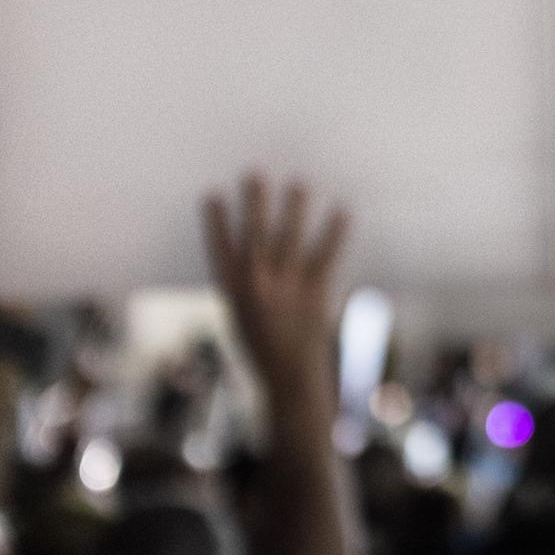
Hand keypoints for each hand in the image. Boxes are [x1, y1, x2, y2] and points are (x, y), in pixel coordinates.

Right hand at [203, 173, 349, 407]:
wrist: (291, 380)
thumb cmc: (264, 349)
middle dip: (254, 202)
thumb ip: (243, 286)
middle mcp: (257, 287)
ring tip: (298, 183)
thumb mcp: (240, 319)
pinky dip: (335, 232)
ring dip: (294, 208)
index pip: (219, 249)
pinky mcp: (315, 293)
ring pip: (289, 238)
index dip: (215, 222)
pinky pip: (326, 255)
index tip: (212, 194)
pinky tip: (343, 211)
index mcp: (233, 294)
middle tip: (254, 173)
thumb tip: (248, 253)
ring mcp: (286, 288)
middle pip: (254, 235)